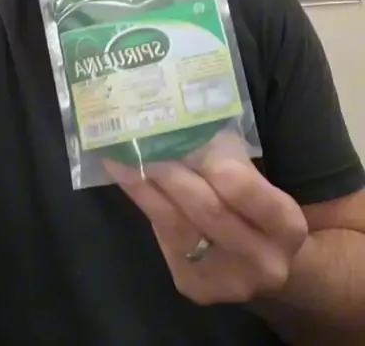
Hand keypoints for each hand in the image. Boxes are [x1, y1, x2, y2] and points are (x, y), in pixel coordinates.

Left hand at [104, 133, 307, 305]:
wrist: (263, 262)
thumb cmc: (257, 207)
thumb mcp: (258, 180)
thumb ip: (228, 158)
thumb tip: (182, 123)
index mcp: (287, 226)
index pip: (243, 189)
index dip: (208, 161)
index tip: (180, 135)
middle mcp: (263, 262)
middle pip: (206, 211)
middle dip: (170, 173)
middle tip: (140, 141)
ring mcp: (227, 281)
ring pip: (177, 227)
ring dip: (146, 187)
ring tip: (123, 156)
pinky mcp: (195, 286)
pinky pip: (164, 240)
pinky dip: (145, 204)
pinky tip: (127, 178)